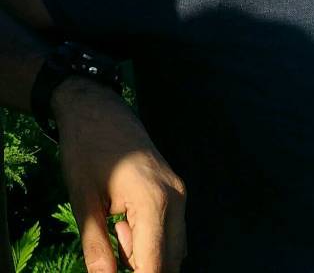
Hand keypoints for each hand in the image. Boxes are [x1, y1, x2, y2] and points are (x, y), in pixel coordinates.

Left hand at [52, 78, 186, 271]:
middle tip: (110, 249)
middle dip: (141, 268)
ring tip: (113, 232)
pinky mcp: (174, 188)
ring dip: (145, 256)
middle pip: (170, 262)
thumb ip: (97, 248)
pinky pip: (170, 230)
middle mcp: (176, 197)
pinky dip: (150, 241)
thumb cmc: (86, 150)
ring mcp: (178, 191)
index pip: (154, 266)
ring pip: (172, 247)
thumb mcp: (83, 201)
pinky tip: (122, 226)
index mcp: (154, 201)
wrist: (98, 108)